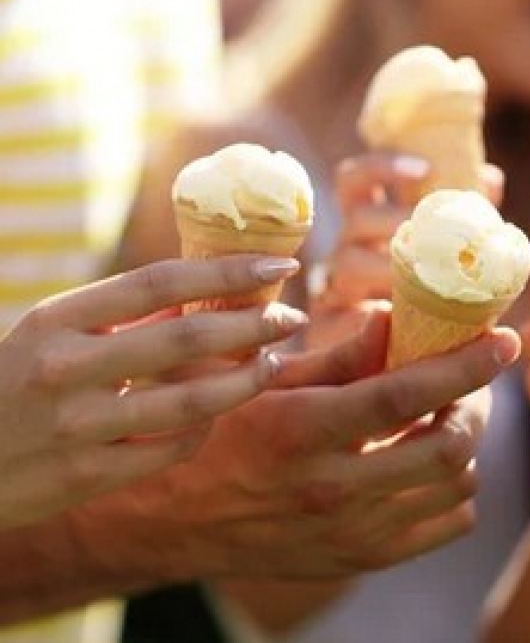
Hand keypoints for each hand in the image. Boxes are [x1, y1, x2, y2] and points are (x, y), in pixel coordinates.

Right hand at [0, 256, 306, 527]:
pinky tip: (222, 414)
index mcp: (55, 319)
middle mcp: (64, 368)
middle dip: (252, 324)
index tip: (279, 262)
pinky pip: (171, 448)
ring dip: (246, 381)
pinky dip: (206, 428)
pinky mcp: (85, 476)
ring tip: (274, 363)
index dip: (227, 271)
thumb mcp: (48, 334)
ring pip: (191, 402)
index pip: (159, 281)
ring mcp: (76, 427)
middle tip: (291, 317)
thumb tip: (204, 292)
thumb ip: (118, 315)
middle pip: (185, 339)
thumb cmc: (9, 385)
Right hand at [66, 305, 521, 578]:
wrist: (172, 522)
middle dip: (476, 404)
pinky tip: (430, 462)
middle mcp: (330, 488)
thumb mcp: (263, 381)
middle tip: (470, 381)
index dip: (464, 365)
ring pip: (457, 485)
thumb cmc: (219, 433)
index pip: (403, 396)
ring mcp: (350, 532)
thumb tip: (398, 317)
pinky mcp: (361, 558)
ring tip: (446, 416)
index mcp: (301, 431)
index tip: (505, 339)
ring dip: (466, 444)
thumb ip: (338, 354)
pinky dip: (457, 490)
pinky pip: (447, 524)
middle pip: (447, 446)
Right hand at [309, 152, 502, 348]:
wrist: (396, 371)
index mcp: (368, 226)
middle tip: (425, 233)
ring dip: (384, 269)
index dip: (383, 167)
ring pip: (345, 265)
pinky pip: (338, 318)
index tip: (425, 170)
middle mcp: (347, 251)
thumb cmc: (422, 302)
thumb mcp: (442, 256)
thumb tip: (490, 179)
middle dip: (391, 220)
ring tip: (421, 283)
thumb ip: (461, 219)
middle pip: (356, 220)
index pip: (356, 180)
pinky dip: (366, 319)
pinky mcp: (329, 329)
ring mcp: (334, 289)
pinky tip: (390, 321)